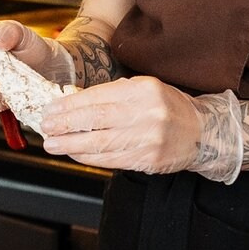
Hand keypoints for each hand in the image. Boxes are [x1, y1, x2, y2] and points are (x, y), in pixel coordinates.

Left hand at [39, 76, 207, 173]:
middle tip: (46, 127)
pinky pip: (111, 160)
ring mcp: (148, 138)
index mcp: (143, 89)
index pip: (98, 96)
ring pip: (100, 142)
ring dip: (71, 144)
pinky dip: (89, 158)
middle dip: (65, 124)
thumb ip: (113, 95)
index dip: (70, 104)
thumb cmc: (167, 108)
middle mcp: (146, 112)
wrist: (202, 132)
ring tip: (53, 144)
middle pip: (96, 119)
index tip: (52, 108)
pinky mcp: (148, 159)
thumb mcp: (144, 90)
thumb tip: (73, 102)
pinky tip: (75, 154)